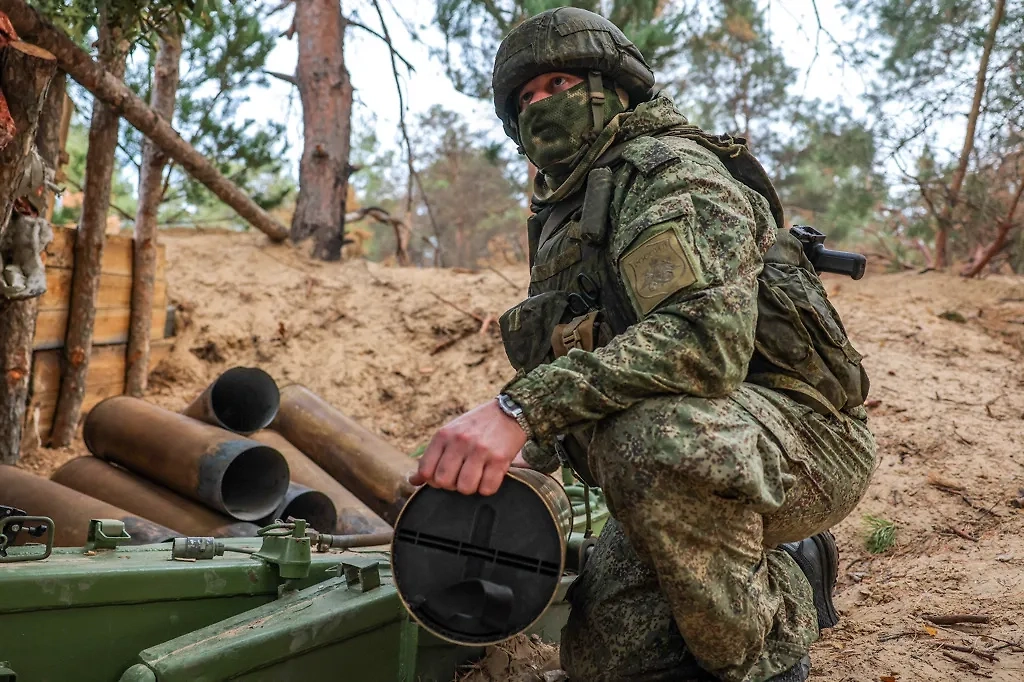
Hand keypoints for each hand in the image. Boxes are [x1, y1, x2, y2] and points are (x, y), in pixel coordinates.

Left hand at [410, 399, 527, 495]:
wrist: (510, 411)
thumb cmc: (476, 426)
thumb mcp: (450, 433)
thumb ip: (432, 456)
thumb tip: (413, 480)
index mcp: (444, 435)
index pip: (426, 471)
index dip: (432, 481)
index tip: (442, 477)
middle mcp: (460, 441)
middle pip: (444, 482)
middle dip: (451, 486)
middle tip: (460, 477)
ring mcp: (480, 450)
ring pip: (465, 487)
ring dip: (470, 488)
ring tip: (475, 477)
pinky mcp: (500, 459)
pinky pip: (487, 488)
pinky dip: (487, 488)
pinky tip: (489, 477)